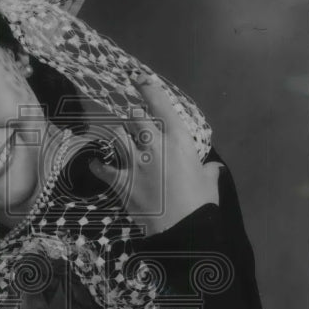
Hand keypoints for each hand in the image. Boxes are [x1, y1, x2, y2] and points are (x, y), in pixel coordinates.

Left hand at [88, 74, 221, 236]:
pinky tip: (95, 163)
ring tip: (118, 140)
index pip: (160, 104)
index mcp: (178, 140)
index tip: (137, 78)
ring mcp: (135, 162)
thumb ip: (208, 171)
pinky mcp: (121, 182)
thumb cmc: (200, 203)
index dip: (146, 87)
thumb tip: (213, 168)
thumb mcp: (209, 183)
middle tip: (132, 119)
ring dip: (118, 137)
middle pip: (134, 117)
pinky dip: (98, 165)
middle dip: (132, 116)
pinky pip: (103, 168)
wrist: (183, 230)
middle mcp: (154, 145)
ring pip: (118, 137)